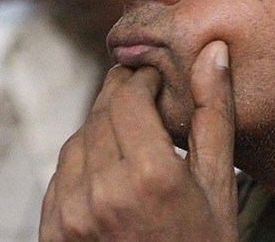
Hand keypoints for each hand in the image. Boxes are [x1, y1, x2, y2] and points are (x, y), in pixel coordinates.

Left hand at [40, 41, 237, 241]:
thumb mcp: (219, 186)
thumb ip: (213, 115)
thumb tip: (213, 52)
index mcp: (150, 176)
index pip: (127, 97)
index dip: (139, 78)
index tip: (153, 78)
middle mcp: (104, 193)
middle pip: (99, 115)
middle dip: (120, 98)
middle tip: (140, 96)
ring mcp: (74, 216)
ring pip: (76, 142)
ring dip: (99, 130)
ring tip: (129, 138)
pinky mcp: (54, 234)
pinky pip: (60, 178)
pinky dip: (81, 165)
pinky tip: (108, 172)